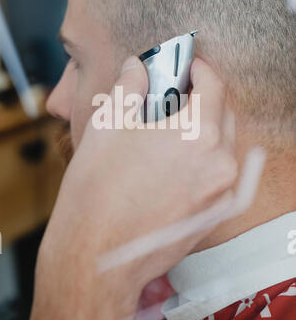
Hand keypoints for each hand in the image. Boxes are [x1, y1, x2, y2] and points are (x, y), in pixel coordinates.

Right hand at [26, 57, 237, 319]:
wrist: (96, 253)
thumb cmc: (98, 190)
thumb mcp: (108, 123)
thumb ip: (129, 86)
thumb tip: (136, 68)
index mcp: (199, 134)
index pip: (214, 84)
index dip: (199, 69)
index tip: (186, 66)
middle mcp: (220, 163)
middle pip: (223, 113)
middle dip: (203, 98)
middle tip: (173, 98)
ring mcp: (220, 192)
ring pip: (223, 145)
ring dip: (204, 129)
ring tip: (170, 132)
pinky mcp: (214, 214)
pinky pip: (219, 174)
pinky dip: (204, 159)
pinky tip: (174, 163)